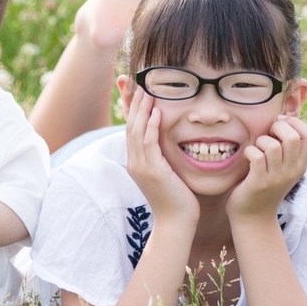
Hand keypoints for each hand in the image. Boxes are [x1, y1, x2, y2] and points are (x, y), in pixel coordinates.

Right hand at [123, 89, 198, 222]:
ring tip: (148, 91)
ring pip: (136, 131)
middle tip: (138, 82)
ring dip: (142, 110)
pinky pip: (148, 143)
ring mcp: (141, 166)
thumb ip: (162, 158)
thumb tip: (167, 144)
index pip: (131, 129)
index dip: (132, 109)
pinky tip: (156, 113)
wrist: (176, 222)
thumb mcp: (166, 174)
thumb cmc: (177, 199)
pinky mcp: (152, 170)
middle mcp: (134, 162)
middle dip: (134, 103)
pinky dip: (151, 126)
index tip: (136, 90)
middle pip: (130, 126)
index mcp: (136, 162)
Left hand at [226, 115, 306, 220]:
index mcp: (300, 165)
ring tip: (256, 148)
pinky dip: (249, 152)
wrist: (254, 218)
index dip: (296, 123)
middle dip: (277, 127)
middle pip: (293, 137)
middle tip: (267, 134)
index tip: (281, 124)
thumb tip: (281, 119)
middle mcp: (291, 171)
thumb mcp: (282, 169)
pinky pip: (256, 157)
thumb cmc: (264, 187)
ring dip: (260, 141)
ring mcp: (276, 178)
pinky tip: (247, 158)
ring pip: (272, 145)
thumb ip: (285, 149)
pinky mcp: (259, 182)